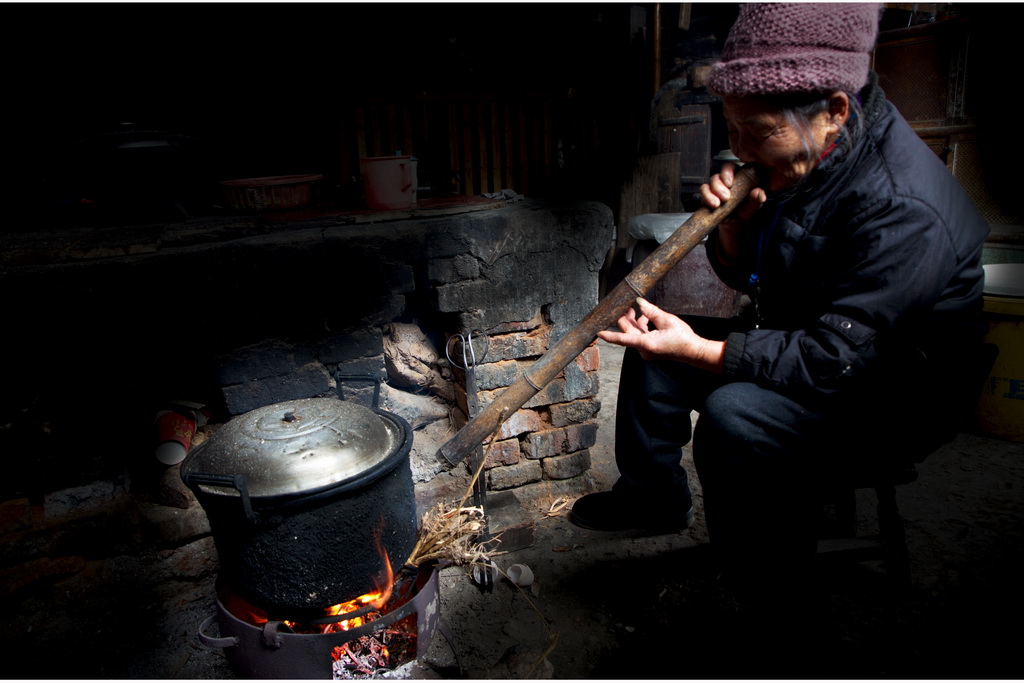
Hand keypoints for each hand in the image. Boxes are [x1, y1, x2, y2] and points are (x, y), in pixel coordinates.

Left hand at [597, 298, 724, 372]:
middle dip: (626, 319)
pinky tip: (647, 318)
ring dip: (636, 322)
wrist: (693, 351)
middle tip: (626, 307)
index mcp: (646, 344)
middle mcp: (644, 350)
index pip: (623, 339)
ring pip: (635, 335)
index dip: (610, 335)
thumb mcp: (667, 320)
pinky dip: (642, 328)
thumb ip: (651, 311)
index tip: (598, 332)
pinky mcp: (651, 350)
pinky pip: (641, 338)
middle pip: (629, 333)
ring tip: (638, 311)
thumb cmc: (683, 338)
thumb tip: (639, 302)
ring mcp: (647, 352)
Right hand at [700, 163, 766, 263]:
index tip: (729, 182)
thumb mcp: (754, 207)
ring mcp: (715, 190)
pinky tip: (712, 206)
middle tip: (725, 197)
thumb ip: (757, 199)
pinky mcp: (707, 198)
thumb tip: (759, 192)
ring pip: (708, 184)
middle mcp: (725, 182)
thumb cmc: (745, 213)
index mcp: (737, 179)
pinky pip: (703, 193)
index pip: (730, 167)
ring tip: (717, 204)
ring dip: (711, 194)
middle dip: (719, 186)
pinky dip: (706, 198)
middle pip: (717, 176)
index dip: (727, 172)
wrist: (735, 227)